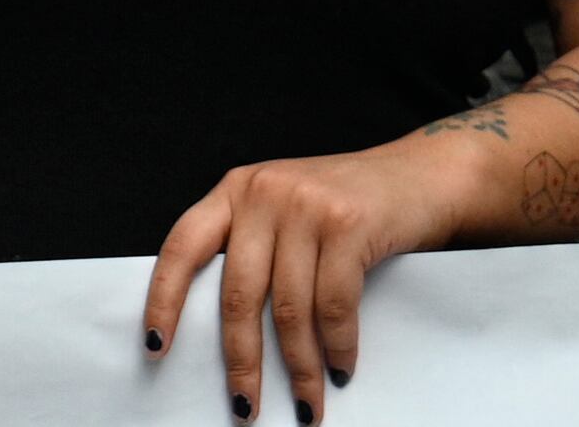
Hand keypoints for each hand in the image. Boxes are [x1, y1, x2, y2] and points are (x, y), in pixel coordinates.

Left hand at [139, 141, 461, 425]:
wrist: (423, 175)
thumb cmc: (349, 205)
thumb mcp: (286, 210)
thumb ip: (254, 248)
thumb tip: (227, 334)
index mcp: (236, 190)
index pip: (182, 247)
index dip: (163, 300)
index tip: (155, 348)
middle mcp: (264, 192)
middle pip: (237, 294)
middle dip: (242, 361)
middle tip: (246, 406)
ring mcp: (306, 205)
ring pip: (289, 309)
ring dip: (298, 368)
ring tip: (305, 402)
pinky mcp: (348, 224)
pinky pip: (333, 305)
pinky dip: (337, 347)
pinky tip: (341, 368)